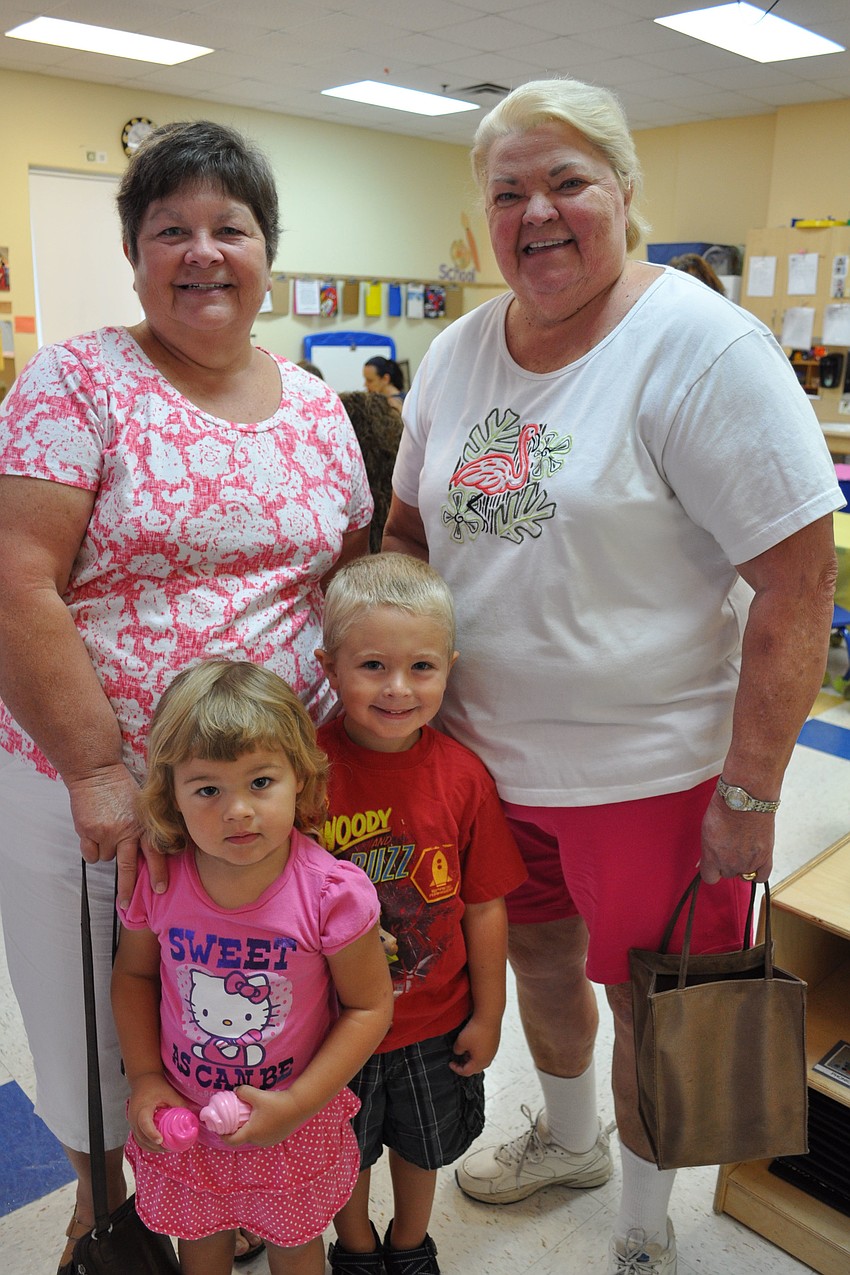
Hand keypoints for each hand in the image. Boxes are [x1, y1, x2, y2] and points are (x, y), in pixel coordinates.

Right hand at [64, 763, 168, 904]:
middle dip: (129, 887)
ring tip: (107, 830)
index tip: (160, 889)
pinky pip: (90, 854)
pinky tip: (93, 833)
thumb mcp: (143, 805)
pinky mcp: (89, 832)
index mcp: (144, 824)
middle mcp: (127, 831)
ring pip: (107, 859)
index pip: (155, 853)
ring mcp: (107, 833)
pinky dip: (90, 848)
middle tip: (128, 904)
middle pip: (129, 867)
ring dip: (107, 850)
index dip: (158, 872)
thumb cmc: (121, 787)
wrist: (96, 773)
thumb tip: (157, 848)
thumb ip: (147, 826)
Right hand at [128, 1073, 187, 1152]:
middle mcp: (134, 1118)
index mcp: (142, 1109)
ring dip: (152, 1147)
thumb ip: (178, 1104)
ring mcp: (132, 1123)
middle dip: (155, 1145)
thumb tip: (191, 1117)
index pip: (144, 1124)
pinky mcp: (134, 1125)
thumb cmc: (156, 1085)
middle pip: (142, 1137)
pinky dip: (148, 1144)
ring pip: (140, 1141)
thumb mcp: (169, 1092)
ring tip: (166, 1149)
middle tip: (170, 1148)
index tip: (161, 1140)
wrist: (143, 1080)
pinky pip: (139, 1139)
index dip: (152, 1133)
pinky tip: (159, 1145)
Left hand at [223, 1085, 303, 1147]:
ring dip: (249, 1130)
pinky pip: (262, 1136)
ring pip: (253, 1138)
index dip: (223, 1136)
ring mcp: (269, 1141)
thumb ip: (243, 1092)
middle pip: (242, 1139)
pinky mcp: (277, 1138)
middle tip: (234, 1118)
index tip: (219, 1128)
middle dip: (237, 1130)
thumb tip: (235, 1090)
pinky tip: (262, 1118)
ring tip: (249, 1117)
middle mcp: (259, 1141)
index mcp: (251, 1133)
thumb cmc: (277, 1103)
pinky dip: (259, 1130)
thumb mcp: (258, 1095)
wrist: (298, 1106)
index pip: (231, 1140)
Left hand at [449, 1016, 500, 1076]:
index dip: (456, 1068)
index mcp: (480, 1062)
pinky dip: (478, 1051)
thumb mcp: (460, 1042)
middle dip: (465, 1065)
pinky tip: (473, 1042)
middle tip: (458, 1059)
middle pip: (475, 1068)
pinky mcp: (495, 1043)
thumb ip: (457, 1050)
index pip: (466, 1072)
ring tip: (465, 1049)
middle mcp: (488, 1059)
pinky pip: (485, 1052)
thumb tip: (459, 1051)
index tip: (451, 1063)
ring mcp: (493, 1051)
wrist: (488, 1017)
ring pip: (481, 1060)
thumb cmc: (476, 1030)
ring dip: (472, 1058)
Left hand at [699, 790, 773, 883]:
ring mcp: (748, 863)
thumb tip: (707, 858)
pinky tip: (756, 862)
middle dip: (728, 863)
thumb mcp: (706, 830)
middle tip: (731, 847)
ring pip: (744, 874)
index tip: (714, 863)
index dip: (712, 869)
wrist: (745, 800)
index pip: (709, 877)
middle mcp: (729, 863)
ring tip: (744, 847)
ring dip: (744, 865)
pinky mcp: (765, 858)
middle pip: (727, 874)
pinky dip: (759, 871)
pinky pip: (762, 876)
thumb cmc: (725, 809)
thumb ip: (708, 849)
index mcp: (712, 857)